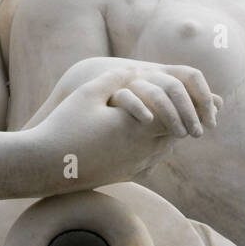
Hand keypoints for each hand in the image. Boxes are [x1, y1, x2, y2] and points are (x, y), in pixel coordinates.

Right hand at [32, 60, 219, 187]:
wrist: (45, 166)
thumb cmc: (65, 125)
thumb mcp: (89, 94)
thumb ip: (115, 79)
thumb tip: (131, 69)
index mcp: (139, 128)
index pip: (176, 116)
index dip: (188, 107)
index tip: (199, 103)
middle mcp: (142, 151)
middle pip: (173, 135)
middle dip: (183, 121)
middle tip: (193, 113)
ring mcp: (133, 167)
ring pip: (162, 151)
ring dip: (169, 136)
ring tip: (175, 125)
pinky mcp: (123, 176)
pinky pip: (148, 162)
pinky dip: (154, 149)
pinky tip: (148, 141)